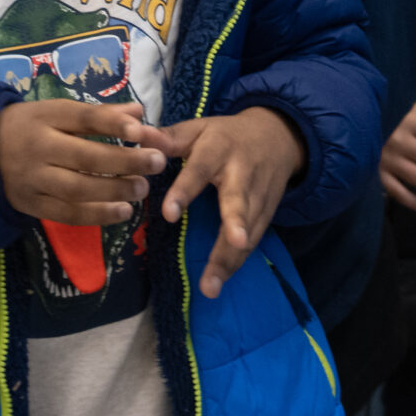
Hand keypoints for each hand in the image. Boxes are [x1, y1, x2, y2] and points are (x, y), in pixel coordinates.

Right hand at [0, 99, 167, 227]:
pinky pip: (67, 213)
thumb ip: (98, 115)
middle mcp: (38, 148)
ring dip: (115, 190)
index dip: (112, 123)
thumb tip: (139, 113)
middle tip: (157, 162)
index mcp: (44, 117)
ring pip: (78, 189)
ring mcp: (34, 179)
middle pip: (85, 157)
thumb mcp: (56, 111)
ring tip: (143, 188)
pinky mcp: (32, 204)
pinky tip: (122, 212)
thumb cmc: (28, 127)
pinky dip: (96, 215)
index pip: (82, 118)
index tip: (142, 129)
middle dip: (125, 161)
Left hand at [132, 107, 305, 299]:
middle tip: (234, 243)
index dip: (185, 191)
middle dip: (236, 223)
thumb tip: (137, 135)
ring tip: (210, 287)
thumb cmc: (226, 136)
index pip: (200, 170)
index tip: (169, 213)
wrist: (278, 137)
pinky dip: (237, 263)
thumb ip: (169, 137)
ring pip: (247, 229)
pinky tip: (219, 282)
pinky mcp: (267, 214)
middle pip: (238, 201)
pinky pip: (253, 241)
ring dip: (231, 258)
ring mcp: (258, 196)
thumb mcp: (199, 128)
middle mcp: (242, 175)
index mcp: (219, 150)